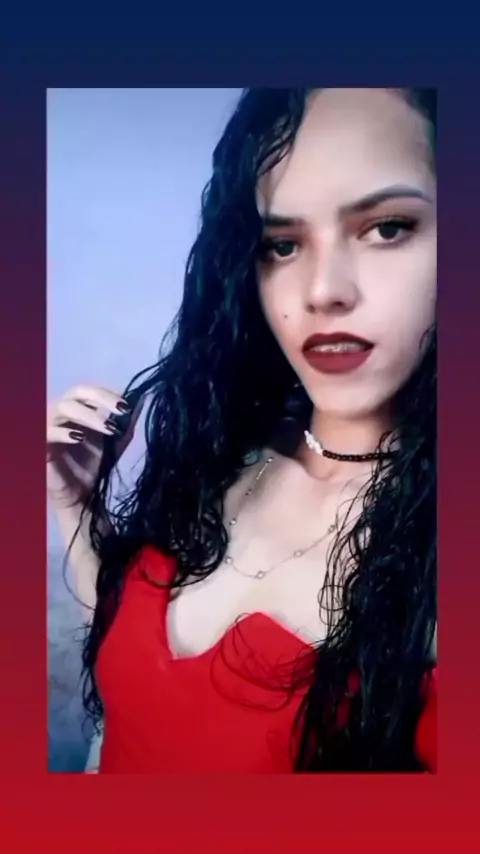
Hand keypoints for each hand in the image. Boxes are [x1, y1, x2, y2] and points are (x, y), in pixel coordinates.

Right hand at [47, 384, 141, 509]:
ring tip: (108, 428)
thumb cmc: (95, 466)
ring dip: (87, 415)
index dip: (109, 393)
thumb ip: (126, 424)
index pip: (92, 390)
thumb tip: (142, 402)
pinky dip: (63, 432)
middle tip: (122, 409)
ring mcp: (50, 426)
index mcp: (82, 410)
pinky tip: (79, 438)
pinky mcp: (41, 445)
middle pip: (77, 391)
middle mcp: (65, 414)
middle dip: (101, 397)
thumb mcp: (116, 443)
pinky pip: (46, 431)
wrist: (82, 495)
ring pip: (62, 407)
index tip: (128, 405)